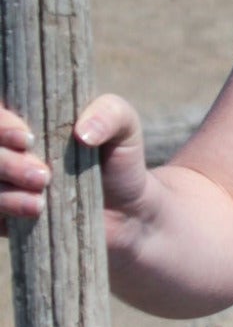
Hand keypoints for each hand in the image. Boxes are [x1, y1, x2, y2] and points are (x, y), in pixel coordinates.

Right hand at [0, 95, 152, 246]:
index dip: (1, 124)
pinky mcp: (4, 213)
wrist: (126, 212)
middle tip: (43, 176)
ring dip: (6, 188)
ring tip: (42, 196)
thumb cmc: (118, 159)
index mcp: (29, 118)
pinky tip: (35, 209)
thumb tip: (83, 133)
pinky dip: (6, 207)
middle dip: (6, 161)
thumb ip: (109, 113)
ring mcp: (4, 181)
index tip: (28, 139)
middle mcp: (9, 148)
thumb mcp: (124, 127)